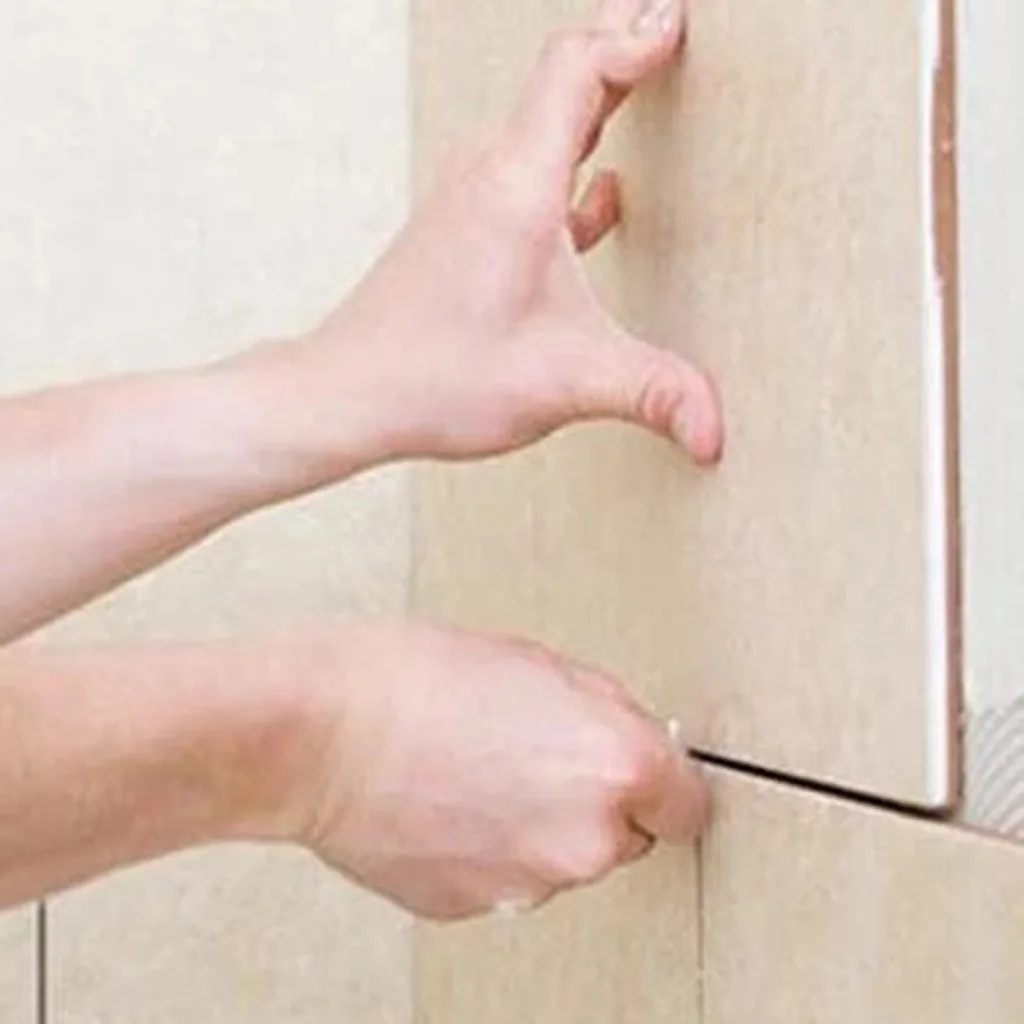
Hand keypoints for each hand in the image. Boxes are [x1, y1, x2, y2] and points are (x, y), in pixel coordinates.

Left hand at [271, 0, 722, 474]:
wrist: (346, 394)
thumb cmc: (435, 378)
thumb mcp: (562, 383)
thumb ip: (650, 393)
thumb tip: (713, 430)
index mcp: (517, 186)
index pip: (577, 68)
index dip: (633, 37)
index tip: (678, 23)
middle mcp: (488, 176)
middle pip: (560, 78)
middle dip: (619, 41)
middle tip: (666, 16)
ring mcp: (471, 200)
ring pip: (542, 124)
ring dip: (595, 98)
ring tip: (639, 78)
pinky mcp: (464, 231)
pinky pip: (528, 174)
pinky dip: (572, 163)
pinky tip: (602, 195)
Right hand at [291, 623, 706, 920]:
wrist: (322, 732)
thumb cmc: (416, 680)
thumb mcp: (537, 661)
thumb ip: (603, 710)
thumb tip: (630, 739)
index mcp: (616, 765)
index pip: (689, 804)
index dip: (662, 782)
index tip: (644, 775)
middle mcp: (585, 838)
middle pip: (623, 834)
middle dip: (593, 799)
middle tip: (534, 750)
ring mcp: (530, 884)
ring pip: (561, 856)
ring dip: (538, 825)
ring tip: (478, 770)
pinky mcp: (476, 908)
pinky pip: (508, 877)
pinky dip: (491, 849)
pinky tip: (450, 801)